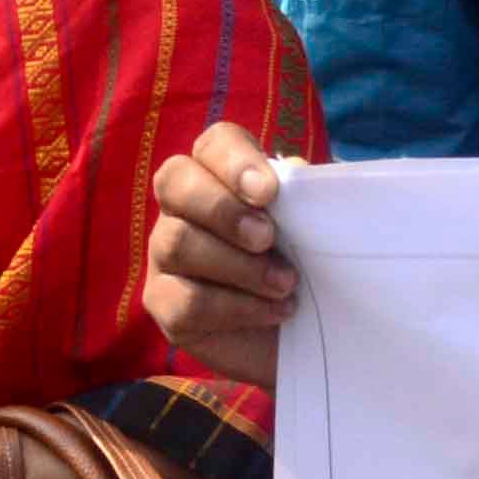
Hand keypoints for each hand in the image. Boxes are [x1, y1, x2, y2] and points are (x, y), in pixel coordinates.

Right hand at [142, 122, 298, 387]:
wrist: (302, 334)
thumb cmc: (304, 266)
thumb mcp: (316, 229)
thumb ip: (306, 198)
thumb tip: (295, 174)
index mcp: (220, 174)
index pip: (213, 144)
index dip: (235, 161)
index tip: (269, 192)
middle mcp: (182, 207)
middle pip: (175, 181)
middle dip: (224, 210)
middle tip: (268, 238)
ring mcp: (164, 254)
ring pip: (179, 243)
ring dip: (240, 267)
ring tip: (286, 284)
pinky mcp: (162, 302)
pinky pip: (186, 300)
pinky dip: (237, 308)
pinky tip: (274, 311)